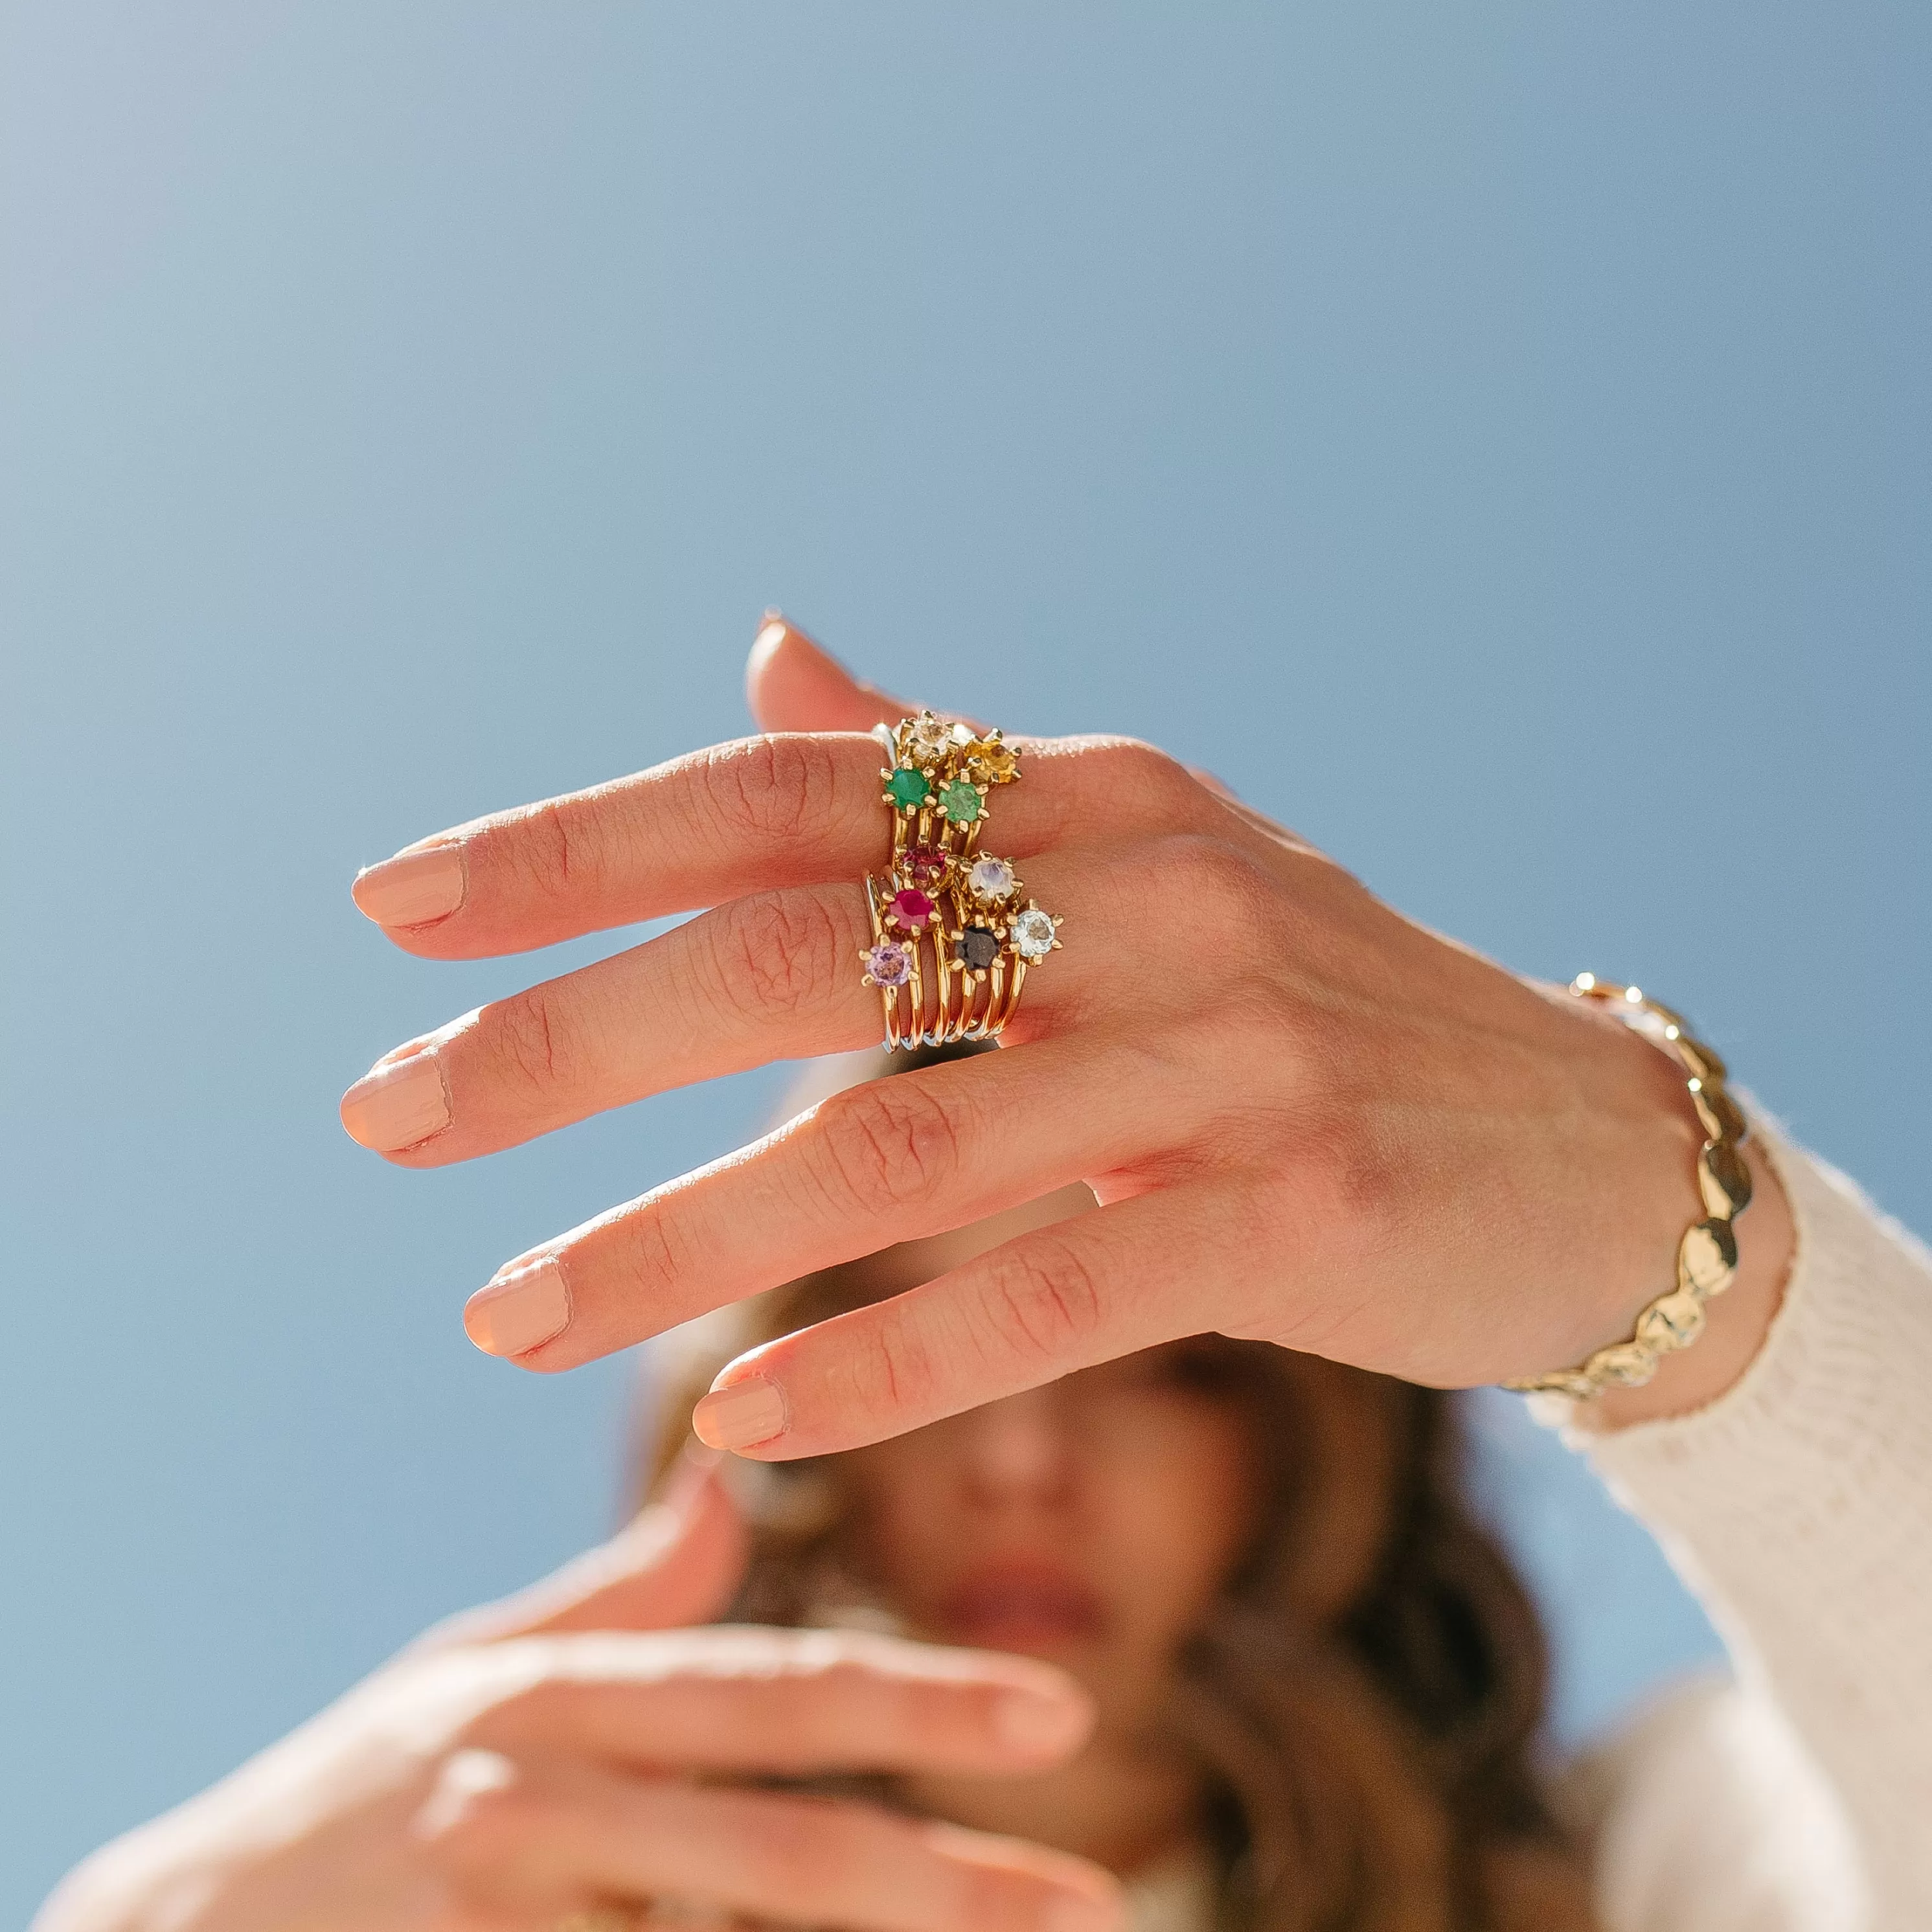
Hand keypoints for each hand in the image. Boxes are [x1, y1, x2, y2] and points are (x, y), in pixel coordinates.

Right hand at [35, 1460, 1117, 1931]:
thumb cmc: (342, 1804)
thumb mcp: (463, 1673)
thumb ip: (609, 1596)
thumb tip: (720, 1483)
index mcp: (546, 1696)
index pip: (763, 1694)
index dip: (916, 1696)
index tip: (1060, 1711)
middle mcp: (525, 1804)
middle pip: (774, 1853)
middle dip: (946, 1886)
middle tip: (1094, 1903)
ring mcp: (490, 1922)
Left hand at [338, 619, 1791, 1454]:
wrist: (1574, 1141)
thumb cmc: (1307, 1002)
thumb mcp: (1132, 857)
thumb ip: (945, 768)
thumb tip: (771, 652)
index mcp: (1083, 797)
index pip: (787, 794)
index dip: (582, 846)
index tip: (390, 906)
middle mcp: (1147, 893)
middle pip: (802, 958)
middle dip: (569, 1043)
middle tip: (379, 1120)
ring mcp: (1229, 1052)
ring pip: (896, 1152)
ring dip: (675, 1241)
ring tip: (499, 1317)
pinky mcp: (1298, 1212)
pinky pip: (1050, 1297)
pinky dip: (884, 1366)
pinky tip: (740, 1420)